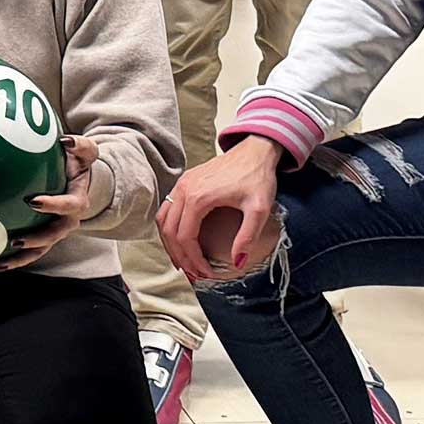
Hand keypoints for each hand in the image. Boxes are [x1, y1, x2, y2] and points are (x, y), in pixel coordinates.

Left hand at [0, 135, 104, 270]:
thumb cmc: (77, 165)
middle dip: (34, 240)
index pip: (68, 206)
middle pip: (52, 236)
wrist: (79, 184)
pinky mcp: (42, 239)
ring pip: (38, 251)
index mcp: (77, 202)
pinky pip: (28, 253)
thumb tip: (65, 140)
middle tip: (14, 239)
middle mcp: (67, 222)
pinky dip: (10, 259)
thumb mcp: (84, 152)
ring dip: (19, 259)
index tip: (33, 201)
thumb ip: (80, 145)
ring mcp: (55, 233)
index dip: (53, 205)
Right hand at [156, 136, 281, 281]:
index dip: (194, 260)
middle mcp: (184, 190)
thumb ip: (247, 237)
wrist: (255, 150)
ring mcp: (182, 184)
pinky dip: (170, 228)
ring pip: (163, 220)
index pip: (186, 238)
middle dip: (180, 257)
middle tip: (193, 274)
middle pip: (170, 232)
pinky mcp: (185, 181)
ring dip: (171, 244)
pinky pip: (167, 209)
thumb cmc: (257, 177)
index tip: (206, 273)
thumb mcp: (259, 209)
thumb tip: (237, 262)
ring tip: (184, 261)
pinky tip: (181, 239)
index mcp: (198, 198)